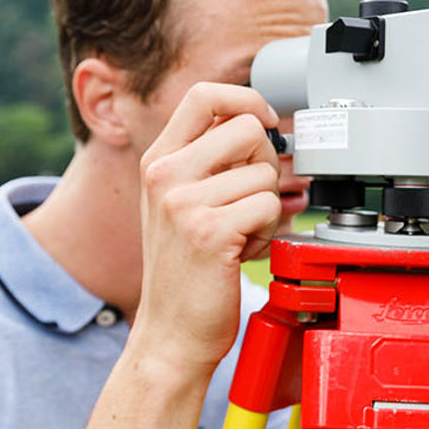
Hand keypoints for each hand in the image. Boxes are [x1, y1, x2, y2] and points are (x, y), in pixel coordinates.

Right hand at [133, 81, 282, 374]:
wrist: (171, 333)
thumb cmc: (187, 271)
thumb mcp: (181, 204)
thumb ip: (208, 163)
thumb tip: (261, 125)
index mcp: (158, 160)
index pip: (204, 96)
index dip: (247, 99)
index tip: (266, 121)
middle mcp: (165, 174)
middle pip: (247, 128)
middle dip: (267, 163)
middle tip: (253, 199)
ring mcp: (184, 202)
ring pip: (265, 174)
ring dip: (268, 207)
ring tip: (243, 235)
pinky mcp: (210, 231)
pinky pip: (270, 206)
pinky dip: (270, 231)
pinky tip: (246, 250)